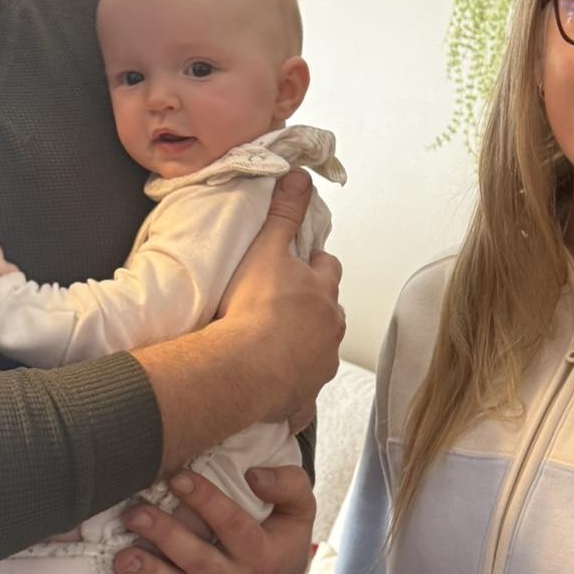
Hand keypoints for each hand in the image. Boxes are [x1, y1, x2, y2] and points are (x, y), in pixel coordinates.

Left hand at [112, 465, 315, 573]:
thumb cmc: (283, 535)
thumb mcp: (300, 509)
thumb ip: (288, 486)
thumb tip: (254, 477)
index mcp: (264, 556)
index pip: (232, 525)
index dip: (204, 500)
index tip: (177, 476)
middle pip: (198, 560)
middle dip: (165, 536)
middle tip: (136, 513)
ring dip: (147, 572)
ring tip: (121, 556)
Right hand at [219, 171, 343, 422]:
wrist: (243, 367)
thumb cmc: (253, 308)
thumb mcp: (267, 249)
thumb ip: (284, 214)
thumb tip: (299, 178)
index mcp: (323, 292)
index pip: (328, 268)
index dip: (314, 265)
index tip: (300, 266)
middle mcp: (330, 329)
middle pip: (329, 312)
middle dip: (313, 309)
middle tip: (284, 308)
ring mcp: (320, 365)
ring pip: (320, 352)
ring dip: (304, 348)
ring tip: (275, 347)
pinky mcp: (305, 396)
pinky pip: (303, 395)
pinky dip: (293, 391)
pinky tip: (274, 390)